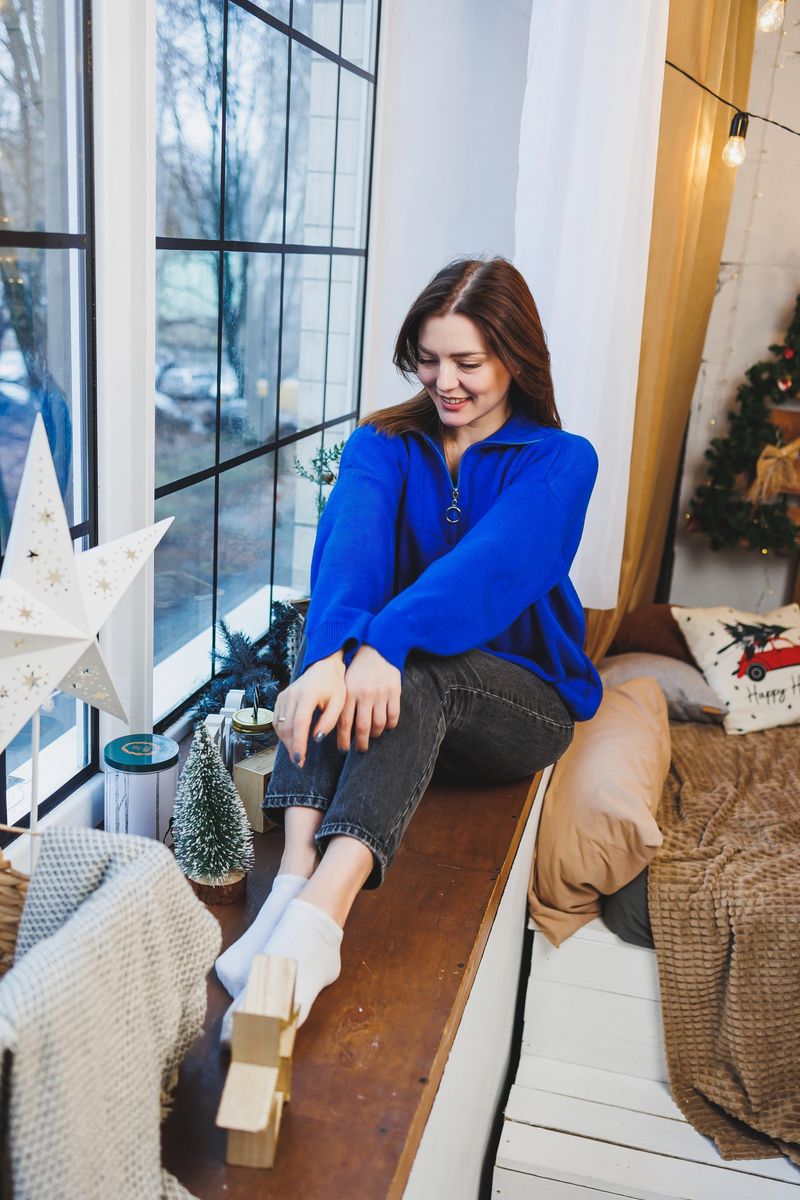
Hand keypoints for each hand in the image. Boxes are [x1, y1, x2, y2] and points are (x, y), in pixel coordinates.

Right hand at [272, 651, 346, 768]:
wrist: (324, 667)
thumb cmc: (334, 685)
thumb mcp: (338, 703)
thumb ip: (329, 721)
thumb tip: (316, 739)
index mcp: (307, 695)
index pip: (299, 724)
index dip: (298, 743)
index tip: (300, 759)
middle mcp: (291, 695)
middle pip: (287, 727)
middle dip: (292, 747)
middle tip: (299, 762)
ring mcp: (284, 696)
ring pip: (280, 726)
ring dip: (286, 742)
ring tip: (296, 754)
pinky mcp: (280, 698)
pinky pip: (277, 720)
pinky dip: (282, 733)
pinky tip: (291, 741)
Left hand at [337, 645, 400, 752]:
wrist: (377, 648)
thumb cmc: (358, 668)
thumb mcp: (345, 682)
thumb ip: (342, 702)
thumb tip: (340, 728)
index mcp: (349, 692)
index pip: (344, 722)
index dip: (343, 739)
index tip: (344, 749)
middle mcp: (364, 694)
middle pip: (362, 727)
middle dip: (361, 743)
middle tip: (361, 749)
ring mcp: (380, 694)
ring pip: (379, 724)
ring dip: (376, 735)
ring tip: (373, 736)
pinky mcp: (394, 692)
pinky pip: (393, 716)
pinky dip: (390, 725)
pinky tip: (387, 726)